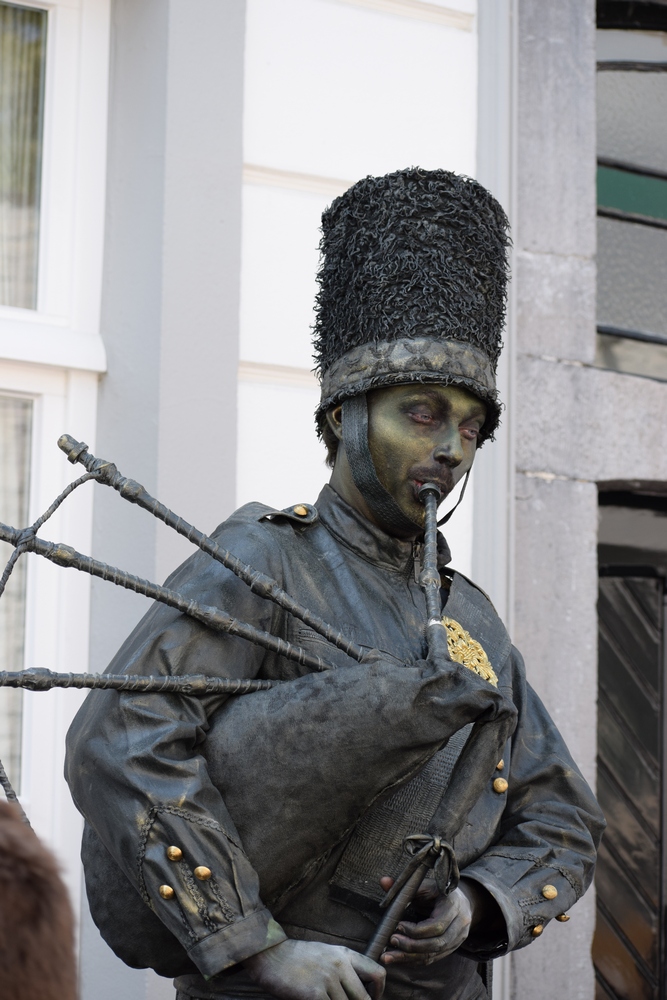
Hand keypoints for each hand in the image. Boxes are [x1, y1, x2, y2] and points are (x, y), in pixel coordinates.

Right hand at [243, 938, 385, 999]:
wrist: (270, 955)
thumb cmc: (297, 958)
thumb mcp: (326, 954)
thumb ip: (343, 967)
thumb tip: (357, 990)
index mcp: (345, 954)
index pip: (377, 973)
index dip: (379, 993)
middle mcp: (340, 965)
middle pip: (364, 999)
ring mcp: (328, 979)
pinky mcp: (314, 993)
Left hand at [378, 877, 471, 965]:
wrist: (461, 900)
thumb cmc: (439, 891)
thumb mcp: (424, 884)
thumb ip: (405, 886)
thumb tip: (383, 881)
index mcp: (453, 906)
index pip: (437, 925)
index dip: (416, 930)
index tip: (398, 926)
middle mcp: (459, 925)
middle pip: (437, 943)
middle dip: (412, 946)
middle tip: (392, 941)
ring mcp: (458, 939)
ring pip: (434, 954)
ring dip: (410, 957)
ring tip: (389, 956)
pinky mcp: (452, 948)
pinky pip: (433, 958)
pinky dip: (416, 960)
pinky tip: (400, 958)